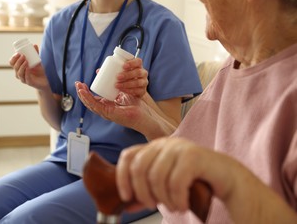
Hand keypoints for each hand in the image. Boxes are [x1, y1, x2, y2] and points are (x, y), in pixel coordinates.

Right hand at [9, 45, 48, 90]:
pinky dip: (26, 72)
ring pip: (19, 73)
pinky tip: (28, 68)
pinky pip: (26, 77)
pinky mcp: (29, 83)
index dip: (13, 58)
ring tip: (26, 61)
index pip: (12, 63)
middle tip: (23, 56)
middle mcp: (19, 74)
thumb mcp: (37, 61)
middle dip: (18, 61)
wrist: (45, 80)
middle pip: (15, 67)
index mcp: (18, 68)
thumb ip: (35, 53)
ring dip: (22, 66)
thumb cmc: (39, 70)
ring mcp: (23, 79)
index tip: (18, 53)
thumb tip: (34, 45)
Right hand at [75, 81, 151, 131]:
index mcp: (106, 106)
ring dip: (82, 95)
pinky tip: (84, 93)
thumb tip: (113, 77)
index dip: (85, 92)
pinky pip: (95, 106)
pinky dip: (88, 99)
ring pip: (89, 104)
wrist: (143, 115)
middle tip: (77, 83)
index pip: (92, 99)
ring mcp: (105, 113)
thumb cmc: (135, 106)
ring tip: (78, 86)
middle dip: (81, 92)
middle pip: (88, 102)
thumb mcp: (123, 94)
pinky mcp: (108, 113)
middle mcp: (104, 110)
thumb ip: (117, 89)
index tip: (81, 84)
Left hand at [115, 58, 147, 97]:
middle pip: (138, 72)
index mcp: (138, 66)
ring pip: (138, 82)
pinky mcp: (142, 91)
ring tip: (117, 85)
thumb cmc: (126, 78)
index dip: (132, 63)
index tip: (123, 66)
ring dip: (127, 84)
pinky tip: (122, 90)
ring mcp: (144, 82)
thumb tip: (99, 71)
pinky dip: (128, 90)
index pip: (138, 61)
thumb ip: (112, 70)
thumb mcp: (121, 72)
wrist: (133, 90)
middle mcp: (143, 73)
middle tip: (117, 77)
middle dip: (128, 74)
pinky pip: (137, 91)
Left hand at [116, 138, 235, 212]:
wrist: (228, 178)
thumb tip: (126, 205)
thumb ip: (146, 193)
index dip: (122, 177)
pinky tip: (182, 205)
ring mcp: (180, 147)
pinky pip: (176, 181)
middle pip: (139, 167)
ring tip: (174, 207)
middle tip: (153, 206)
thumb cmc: (195, 182)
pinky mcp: (195, 156)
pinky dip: (177, 199)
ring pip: (156, 176)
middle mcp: (165, 143)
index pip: (128, 156)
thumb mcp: (166, 187)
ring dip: (164, 199)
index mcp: (155, 147)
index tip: (126, 197)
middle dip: (143, 192)